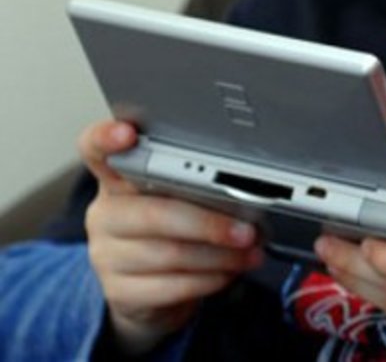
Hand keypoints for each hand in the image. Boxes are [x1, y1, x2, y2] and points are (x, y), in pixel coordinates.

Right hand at [80, 119, 262, 354]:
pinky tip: (228, 273)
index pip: (96, 149)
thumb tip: (248, 196)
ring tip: (249, 252)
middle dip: (210, 223)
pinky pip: (170, 286)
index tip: (127, 133)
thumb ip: (199, 187)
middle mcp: (106, 214)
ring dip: (220, 255)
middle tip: (247, 229)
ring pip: (168, 254)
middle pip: (154, 213)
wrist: (150, 291)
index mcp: (118, 179)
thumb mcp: (182, 198)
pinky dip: (208, 279)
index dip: (106, 138)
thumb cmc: (174, 231)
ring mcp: (106, 254)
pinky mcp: (118, 291)